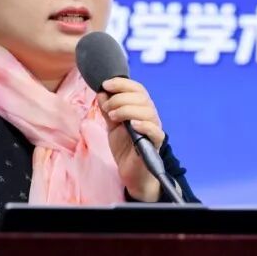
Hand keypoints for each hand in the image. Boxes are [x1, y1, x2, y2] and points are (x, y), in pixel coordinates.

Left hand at [96, 77, 164, 201]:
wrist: (130, 171)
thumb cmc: (124, 147)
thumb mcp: (112, 125)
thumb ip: (108, 109)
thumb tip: (101, 92)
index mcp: (140, 108)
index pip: (136, 88)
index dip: (121, 84)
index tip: (105, 85)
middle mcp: (150, 115)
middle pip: (141, 97)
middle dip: (120, 99)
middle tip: (107, 109)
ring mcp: (154, 129)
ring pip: (147, 111)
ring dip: (127, 110)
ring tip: (113, 117)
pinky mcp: (155, 143)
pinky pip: (155, 131)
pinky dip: (144, 125)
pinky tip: (132, 124)